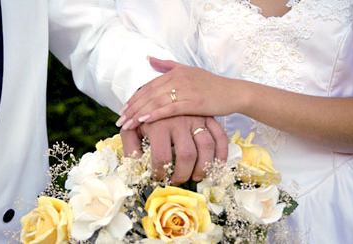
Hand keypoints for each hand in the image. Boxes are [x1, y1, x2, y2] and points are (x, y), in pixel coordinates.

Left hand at [117, 57, 246, 129]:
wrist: (233, 92)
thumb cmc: (211, 85)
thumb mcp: (189, 71)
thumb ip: (168, 65)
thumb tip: (149, 59)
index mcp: (175, 73)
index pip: (148, 86)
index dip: (134, 98)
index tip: (123, 110)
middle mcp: (178, 79)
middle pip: (149, 94)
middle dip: (132, 108)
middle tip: (120, 121)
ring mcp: (186, 90)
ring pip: (156, 102)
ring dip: (139, 113)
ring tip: (127, 124)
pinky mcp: (194, 102)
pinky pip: (170, 108)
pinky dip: (155, 114)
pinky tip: (144, 121)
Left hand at [120, 116, 227, 184]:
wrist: (163, 91)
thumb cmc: (147, 115)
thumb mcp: (133, 127)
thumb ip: (130, 145)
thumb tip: (136, 166)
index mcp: (159, 123)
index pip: (161, 157)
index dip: (159, 173)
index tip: (158, 178)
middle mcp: (180, 120)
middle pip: (187, 155)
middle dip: (182, 174)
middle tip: (177, 181)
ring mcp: (197, 118)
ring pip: (206, 147)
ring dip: (203, 167)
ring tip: (195, 177)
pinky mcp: (209, 118)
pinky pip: (220, 137)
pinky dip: (221, 153)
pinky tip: (215, 166)